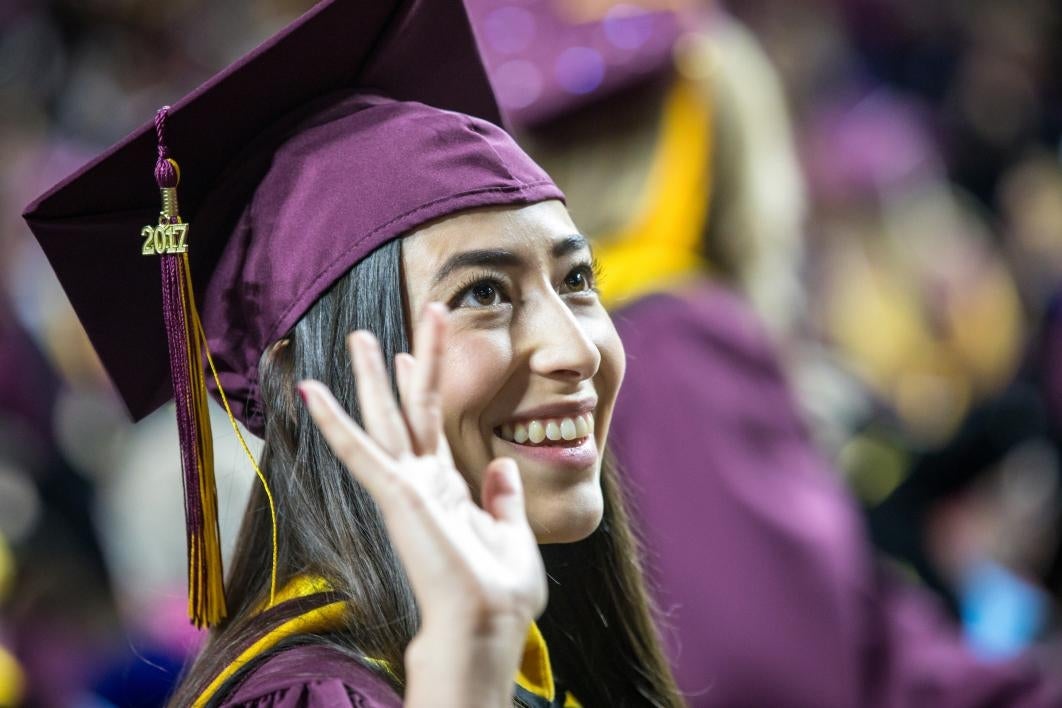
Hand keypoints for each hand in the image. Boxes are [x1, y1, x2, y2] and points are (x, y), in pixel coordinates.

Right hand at [299, 303, 546, 705]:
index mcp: (447, 489)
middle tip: (381, 327)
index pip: (431, 424)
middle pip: (408, 409)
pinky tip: (312, 390)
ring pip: (385, 418)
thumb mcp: (512, 534)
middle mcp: (421, 483)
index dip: (421, 385)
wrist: (486, 622)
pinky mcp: (396, 495)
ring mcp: (406, 487)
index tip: (412, 353)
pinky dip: (334, 421)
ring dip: (371, 376)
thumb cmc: (499, 592)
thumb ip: (503, 498)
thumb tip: (503, 464)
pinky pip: (359, 451)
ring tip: (358, 336)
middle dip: (400, 364)